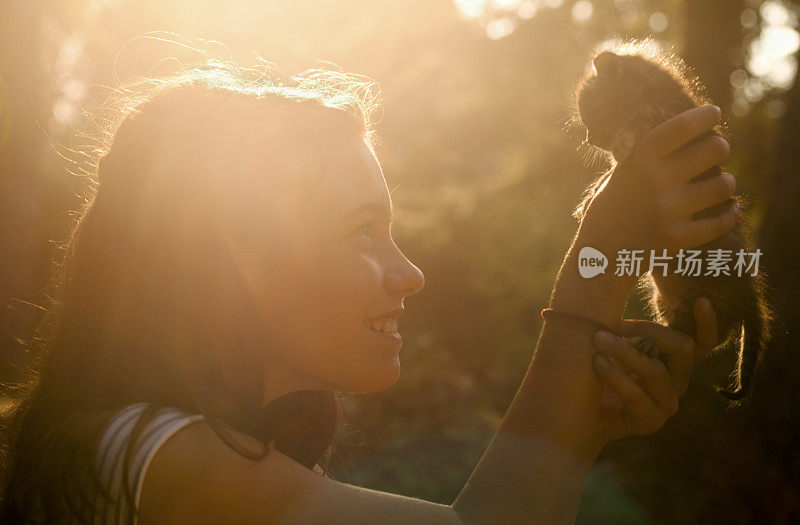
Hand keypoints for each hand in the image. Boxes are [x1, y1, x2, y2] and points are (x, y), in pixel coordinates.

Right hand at [579, 105, 737, 251]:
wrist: (600, 254)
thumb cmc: (612, 207)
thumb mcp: (620, 174)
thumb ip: (646, 155)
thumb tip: (687, 129)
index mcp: (637, 161)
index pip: (681, 127)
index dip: (704, 116)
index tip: (714, 112)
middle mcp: (654, 182)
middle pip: (713, 149)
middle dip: (720, 147)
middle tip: (717, 151)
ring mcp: (667, 211)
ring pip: (724, 185)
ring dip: (726, 182)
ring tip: (722, 184)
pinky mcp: (677, 238)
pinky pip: (722, 221)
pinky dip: (730, 214)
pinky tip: (729, 209)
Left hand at [591, 297, 718, 444]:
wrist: (578, 412)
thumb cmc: (596, 369)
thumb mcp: (612, 343)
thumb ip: (623, 324)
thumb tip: (613, 278)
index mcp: (673, 361)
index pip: (701, 341)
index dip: (706, 323)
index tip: (700, 299)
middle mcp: (676, 381)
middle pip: (684, 349)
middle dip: (650, 330)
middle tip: (616, 323)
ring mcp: (666, 403)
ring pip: (657, 372)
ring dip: (625, 352)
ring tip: (597, 339)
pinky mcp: (650, 421)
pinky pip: (638, 397)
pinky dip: (616, 376)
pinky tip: (597, 364)